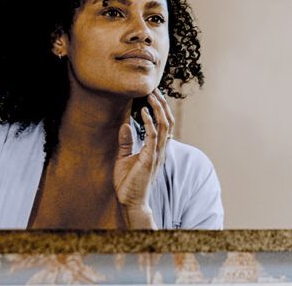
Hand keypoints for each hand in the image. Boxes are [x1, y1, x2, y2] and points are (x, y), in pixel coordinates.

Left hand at [113, 90, 174, 227]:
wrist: (130, 202)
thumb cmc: (128, 183)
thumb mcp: (124, 158)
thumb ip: (126, 142)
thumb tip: (125, 124)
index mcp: (157, 149)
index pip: (165, 125)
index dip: (162, 110)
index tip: (154, 95)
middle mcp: (160, 150)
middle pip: (168, 122)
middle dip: (162, 104)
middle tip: (154, 90)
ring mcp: (157, 154)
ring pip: (164, 126)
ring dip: (158, 109)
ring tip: (151, 96)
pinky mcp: (150, 158)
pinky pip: (153, 136)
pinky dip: (150, 122)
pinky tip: (143, 111)